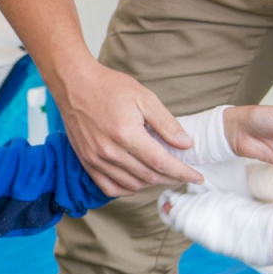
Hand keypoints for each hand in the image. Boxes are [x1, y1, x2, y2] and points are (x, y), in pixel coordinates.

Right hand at [58, 60, 203, 194]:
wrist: (74, 84)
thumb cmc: (109, 87)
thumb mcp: (144, 97)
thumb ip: (166, 123)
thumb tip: (186, 144)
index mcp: (126, 134)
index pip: (161, 163)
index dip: (182, 173)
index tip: (197, 176)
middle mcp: (110, 152)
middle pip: (149, 177)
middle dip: (171, 179)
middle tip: (184, 174)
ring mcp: (96, 160)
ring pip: (132, 185)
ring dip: (152, 184)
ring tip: (164, 175)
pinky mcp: (87, 162)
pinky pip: (110, 188)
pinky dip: (128, 189)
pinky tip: (138, 181)